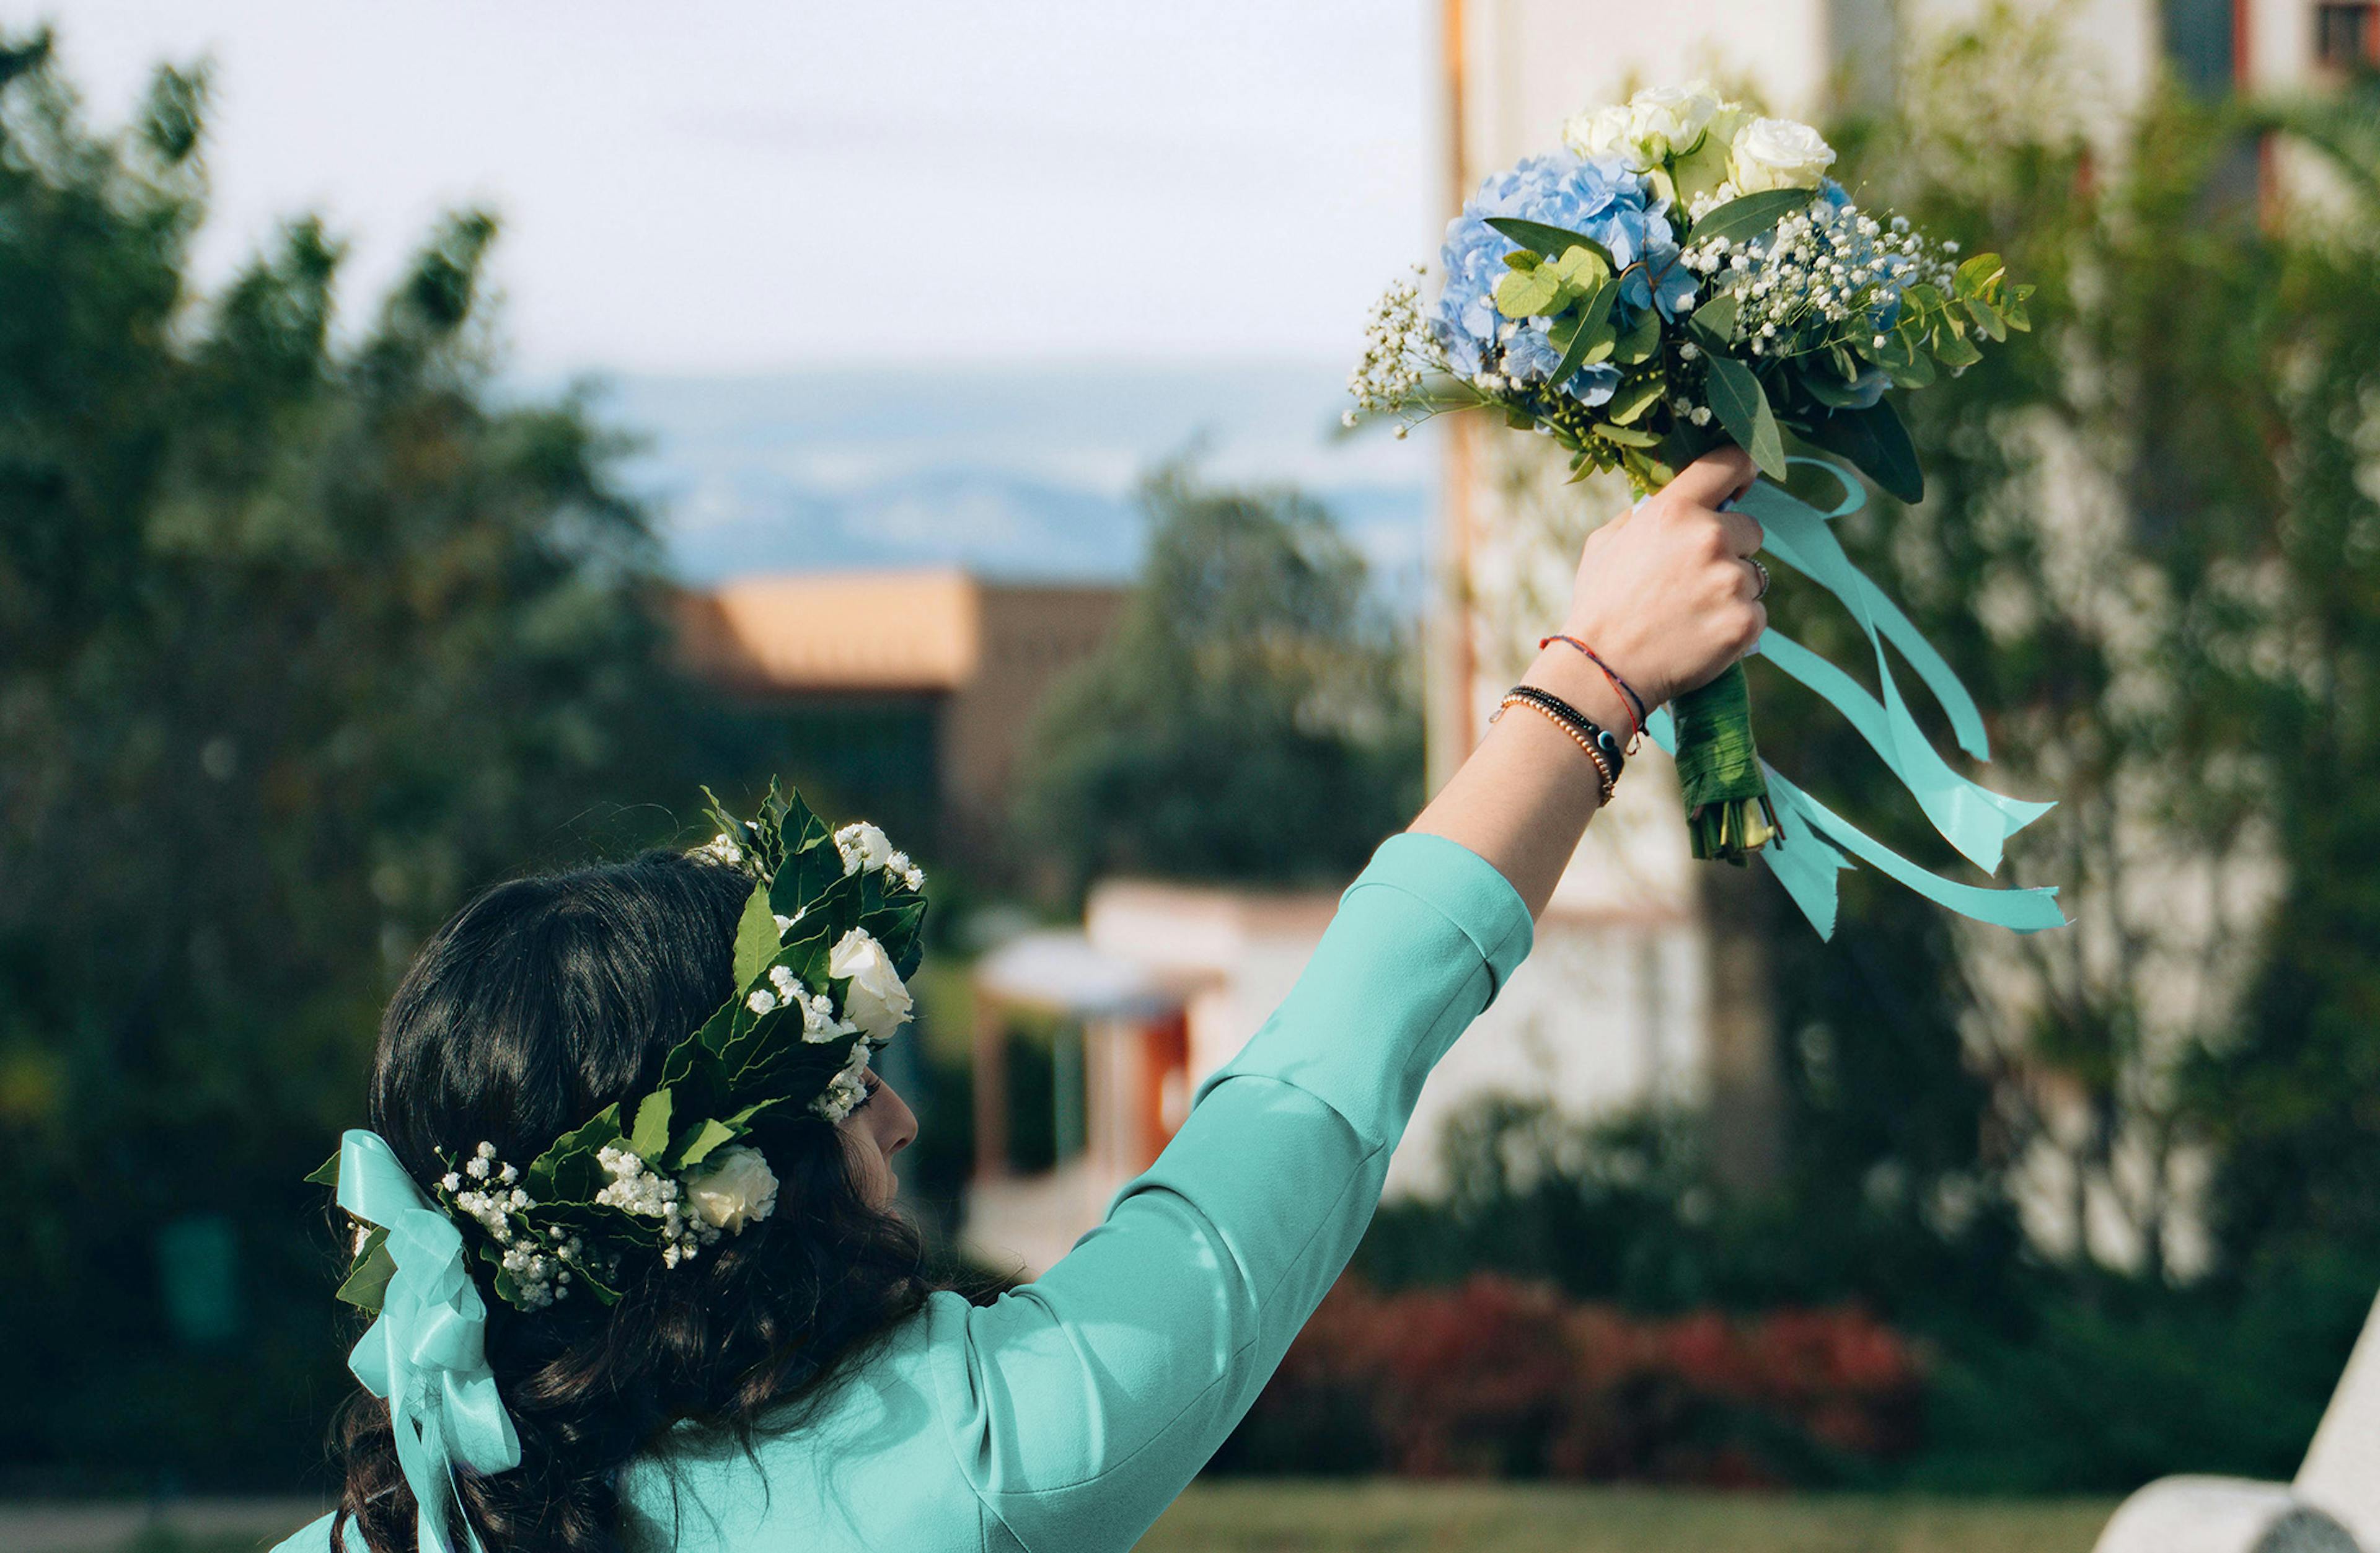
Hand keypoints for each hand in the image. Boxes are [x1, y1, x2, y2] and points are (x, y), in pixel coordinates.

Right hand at [1559, 447, 1765, 711]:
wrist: (1602, 671)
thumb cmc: (1599, 606)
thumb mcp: (1606, 543)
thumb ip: (1644, 515)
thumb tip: (1669, 502)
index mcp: (1674, 510)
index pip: (1730, 463)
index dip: (1742, 470)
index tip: (1742, 484)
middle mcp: (1709, 538)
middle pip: (1751, 529)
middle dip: (1731, 549)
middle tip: (1695, 579)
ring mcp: (1731, 581)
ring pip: (1755, 575)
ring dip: (1733, 590)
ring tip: (1692, 613)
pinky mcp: (1745, 621)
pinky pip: (1757, 613)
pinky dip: (1736, 624)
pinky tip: (1702, 635)